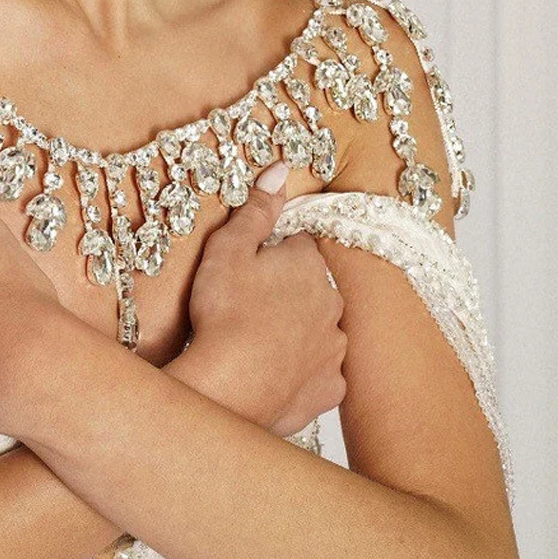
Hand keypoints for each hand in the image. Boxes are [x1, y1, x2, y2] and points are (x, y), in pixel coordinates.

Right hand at [170, 162, 347, 437]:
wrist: (229, 386)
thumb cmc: (223, 313)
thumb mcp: (228, 248)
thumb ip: (257, 210)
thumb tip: (281, 169)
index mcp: (309, 264)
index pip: (298, 244)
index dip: (271, 252)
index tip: (249, 265)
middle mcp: (333, 303)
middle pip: (312, 286)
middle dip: (288, 291)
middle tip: (247, 304)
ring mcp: (334, 349)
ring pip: (319, 329)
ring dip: (297, 331)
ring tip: (258, 341)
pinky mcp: (327, 389)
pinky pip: (319, 373)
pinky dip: (300, 371)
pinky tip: (273, 372)